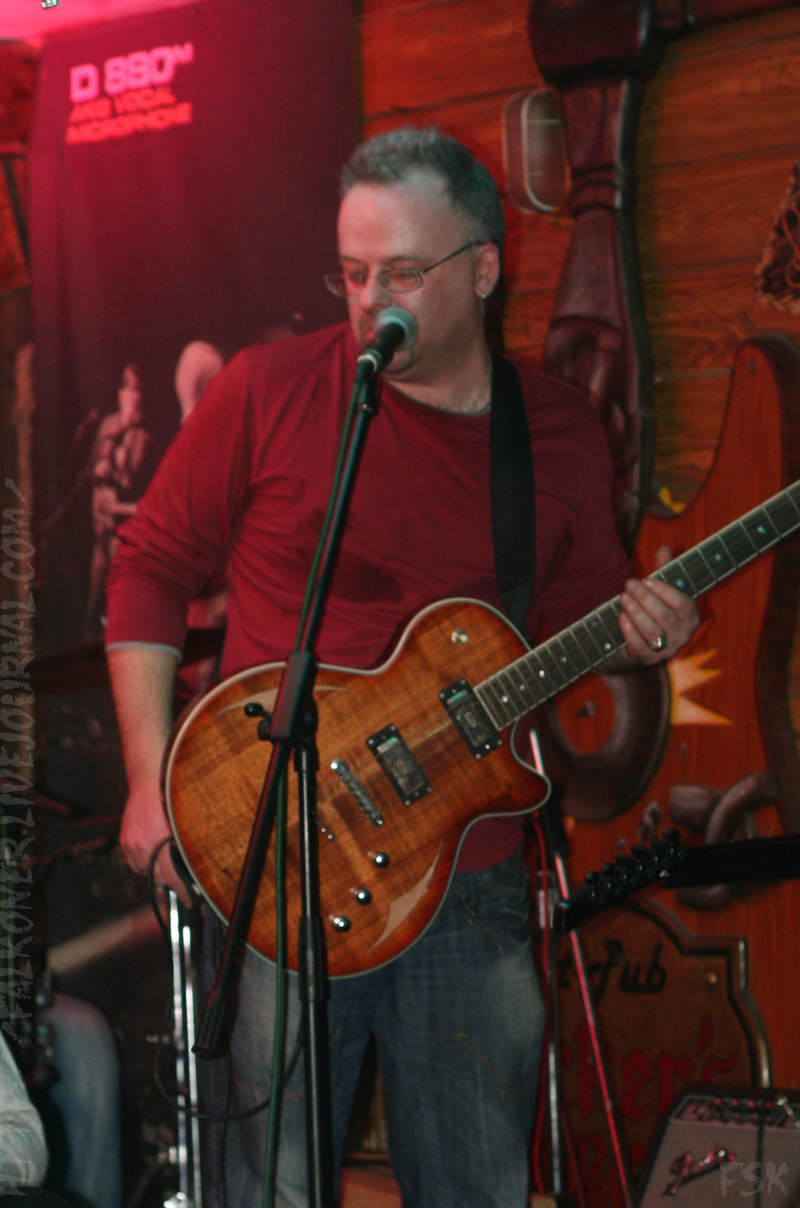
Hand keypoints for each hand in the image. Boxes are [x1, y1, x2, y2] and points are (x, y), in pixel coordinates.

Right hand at [119, 781, 190, 903]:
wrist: (147, 787)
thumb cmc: (167, 805)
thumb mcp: (178, 828)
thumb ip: (180, 850)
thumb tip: (185, 872)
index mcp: (161, 844)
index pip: (172, 878)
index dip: (181, 892)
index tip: (186, 899)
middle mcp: (145, 847)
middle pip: (157, 878)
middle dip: (167, 882)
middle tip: (175, 881)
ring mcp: (132, 845)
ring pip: (144, 872)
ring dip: (153, 871)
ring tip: (161, 861)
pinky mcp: (125, 842)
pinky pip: (133, 864)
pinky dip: (141, 864)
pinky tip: (149, 856)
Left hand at [619, 545, 699, 664]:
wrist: (641, 640)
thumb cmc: (656, 608)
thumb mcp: (661, 589)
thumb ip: (664, 570)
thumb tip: (664, 548)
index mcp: (691, 617)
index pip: (683, 605)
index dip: (665, 591)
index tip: (647, 579)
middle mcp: (682, 635)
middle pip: (665, 617)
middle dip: (646, 599)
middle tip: (629, 583)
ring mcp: (666, 649)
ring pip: (652, 631)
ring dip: (636, 613)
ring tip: (623, 597)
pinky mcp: (649, 659)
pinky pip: (640, 646)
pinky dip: (629, 632)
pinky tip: (622, 617)